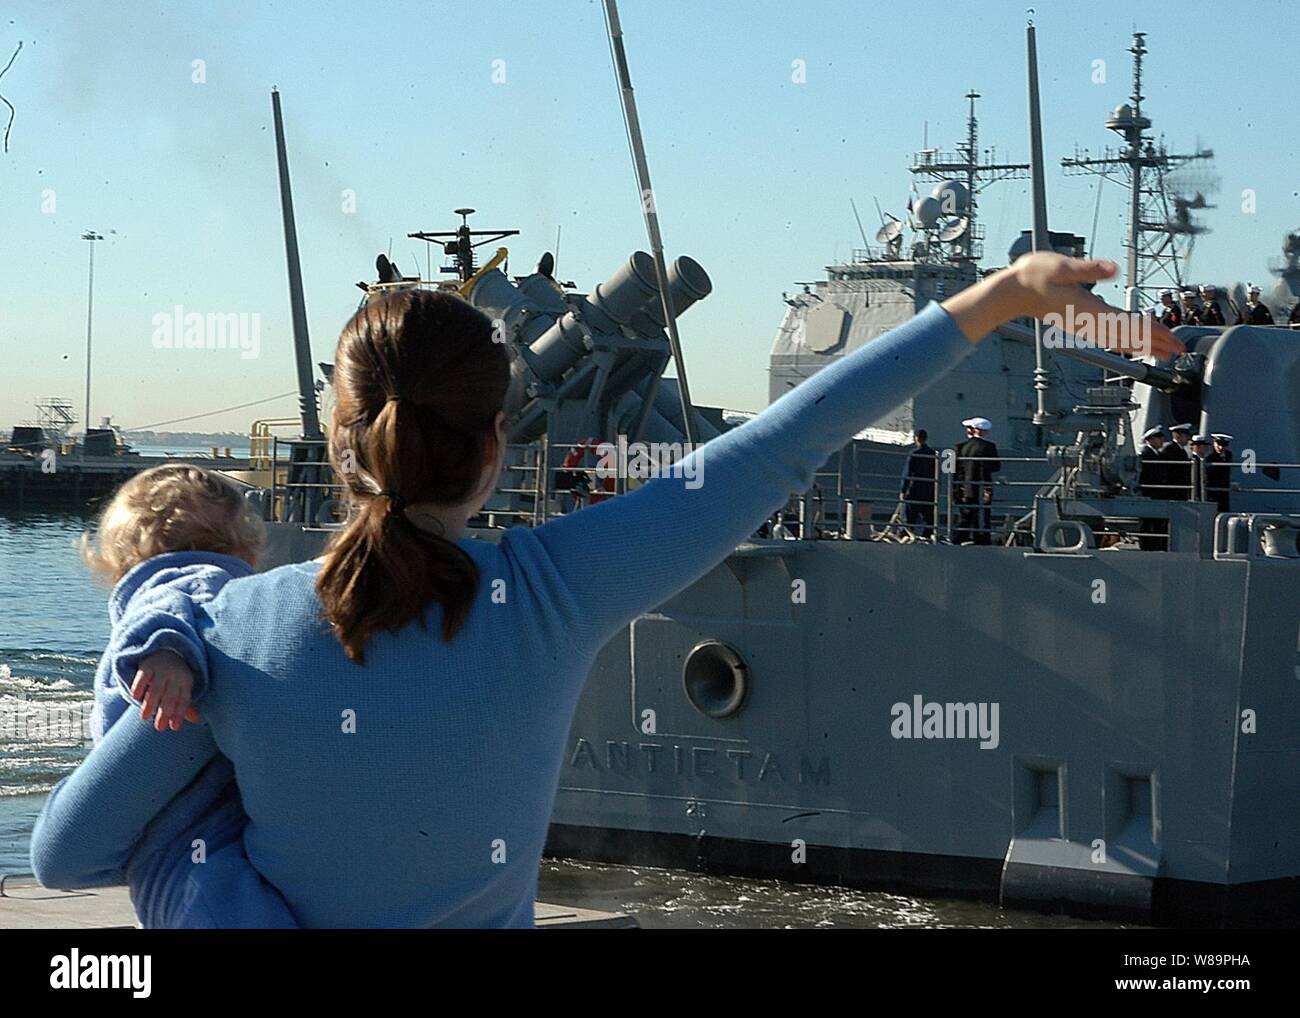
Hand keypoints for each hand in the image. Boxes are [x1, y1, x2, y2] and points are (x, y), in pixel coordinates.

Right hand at [129, 651, 200, 731]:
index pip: (184, 699)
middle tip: (159, 728)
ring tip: (144, 717)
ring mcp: (162, 669)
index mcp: (186, 681)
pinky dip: (139, 686)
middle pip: (171, 696)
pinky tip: (136, 697)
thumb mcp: (182, 686)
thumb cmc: (174, 674)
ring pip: (157, 688)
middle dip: (166, 712)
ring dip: (151, 703)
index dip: (180, 713)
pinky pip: (143, 676)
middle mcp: (175, 675)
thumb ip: (186, 704)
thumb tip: (197, 721)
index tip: (174, 727)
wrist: (165, 648)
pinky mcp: (148, 665)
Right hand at [943, 252, 1183, 360]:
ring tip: (1162, 351)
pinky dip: (1125, 341)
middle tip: (1179, 351)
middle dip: (1155, 343)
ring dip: (1142, 345)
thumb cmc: (1035, 276)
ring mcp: (1085, 325)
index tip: (1174, 342)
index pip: (1130, 326)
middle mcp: (1090, 322)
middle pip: (1129, 337)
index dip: (1155, 334)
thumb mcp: (1062, 266)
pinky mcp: (1081, 322)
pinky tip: (1131, 343)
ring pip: (1120, 340)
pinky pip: (1109, 336)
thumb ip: (1088, 268)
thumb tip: (1113, 268)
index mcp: (1091, 310)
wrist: (1013, 291)